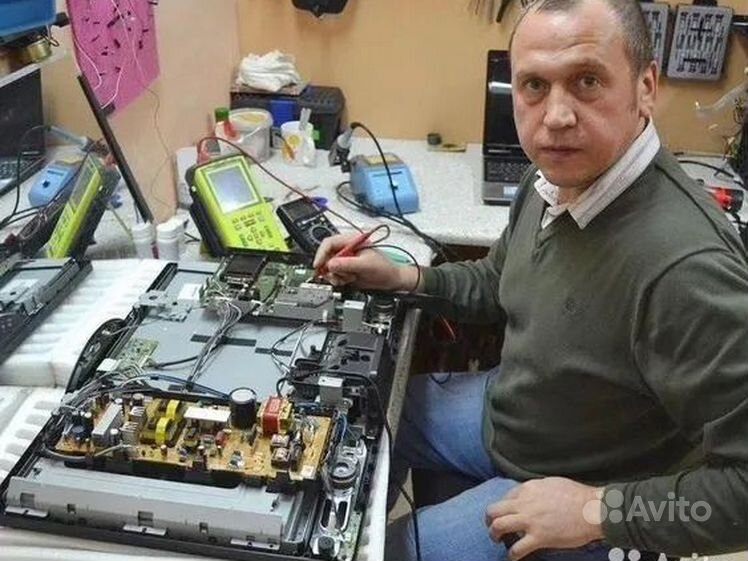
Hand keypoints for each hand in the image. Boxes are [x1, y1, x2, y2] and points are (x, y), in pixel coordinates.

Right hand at [313, 233, 419, 290]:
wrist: (391, 280)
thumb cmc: (385, 268)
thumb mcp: (365, 265)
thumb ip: (348, 264)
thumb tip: (330, 264)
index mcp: (352, 241)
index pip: (329, 243)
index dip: (321, 253)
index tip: (319, 265)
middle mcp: (346, 249)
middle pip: (326, 256)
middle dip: (330, 268)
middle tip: (335, 275)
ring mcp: (345, 260)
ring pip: (328, 267)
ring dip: (335, 275)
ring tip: (349, 277)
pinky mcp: (345, 270)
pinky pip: (334, 275)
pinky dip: (338, 280)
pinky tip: (349, 280)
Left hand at [485, 477, 603, 559]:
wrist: (592, 509)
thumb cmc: (577, 495)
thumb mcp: (552, 483)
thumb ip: (537, 489)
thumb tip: (532, 493)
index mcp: (528, 488)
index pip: (506, 497)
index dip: (505, 507)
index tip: (508, 514)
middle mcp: (525, 503)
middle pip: (494, 510)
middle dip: (489, 520)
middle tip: (493, 527)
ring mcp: (530, 520)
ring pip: (498, 526)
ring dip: (493, 534)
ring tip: (497, 540)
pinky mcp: (539, 537)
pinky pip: (517, 548)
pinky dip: (512, 555)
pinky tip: (513, 557)